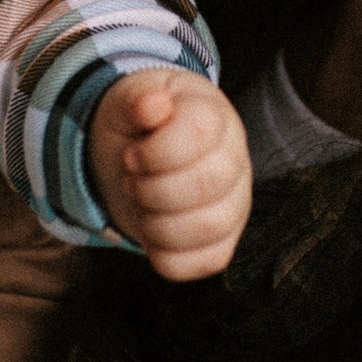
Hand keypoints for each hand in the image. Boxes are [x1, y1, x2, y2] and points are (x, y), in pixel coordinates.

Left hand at [89, 69, 252, 279]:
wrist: (138, 155)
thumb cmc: (138, 125)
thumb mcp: (127, 101)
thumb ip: (136, 99)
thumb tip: (153, 104)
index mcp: (214, 116)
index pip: (197, 135)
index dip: (154, 153)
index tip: (131, 155)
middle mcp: (235, 160)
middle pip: (205, 185)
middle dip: (151, 189)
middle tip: (131, 179)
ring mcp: (235, 204)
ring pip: (207, 228)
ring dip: (155, 223)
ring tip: (141, 204)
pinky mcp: (224, 241)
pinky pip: (206, 262)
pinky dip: (167, 255)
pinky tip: (152, 230)